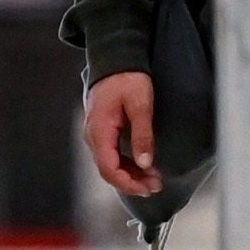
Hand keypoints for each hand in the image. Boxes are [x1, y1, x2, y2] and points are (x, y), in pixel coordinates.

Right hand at [84, 71, 161, 198]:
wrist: (115, 60)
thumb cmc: (127, 78)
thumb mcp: (141, 104)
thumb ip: (142, 134)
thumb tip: (145, 163)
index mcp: (99, 130)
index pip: (108, 168)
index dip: (127, 183)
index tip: (146, 189)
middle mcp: (93, 135)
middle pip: (108, 170)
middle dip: (132, 183)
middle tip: (156, 186)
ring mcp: (96, 134)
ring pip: (110, 165)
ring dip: (131, 175)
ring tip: (153, 180)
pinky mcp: (103, 132)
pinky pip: (112, 155)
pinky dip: (127, 165)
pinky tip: (143, 168)